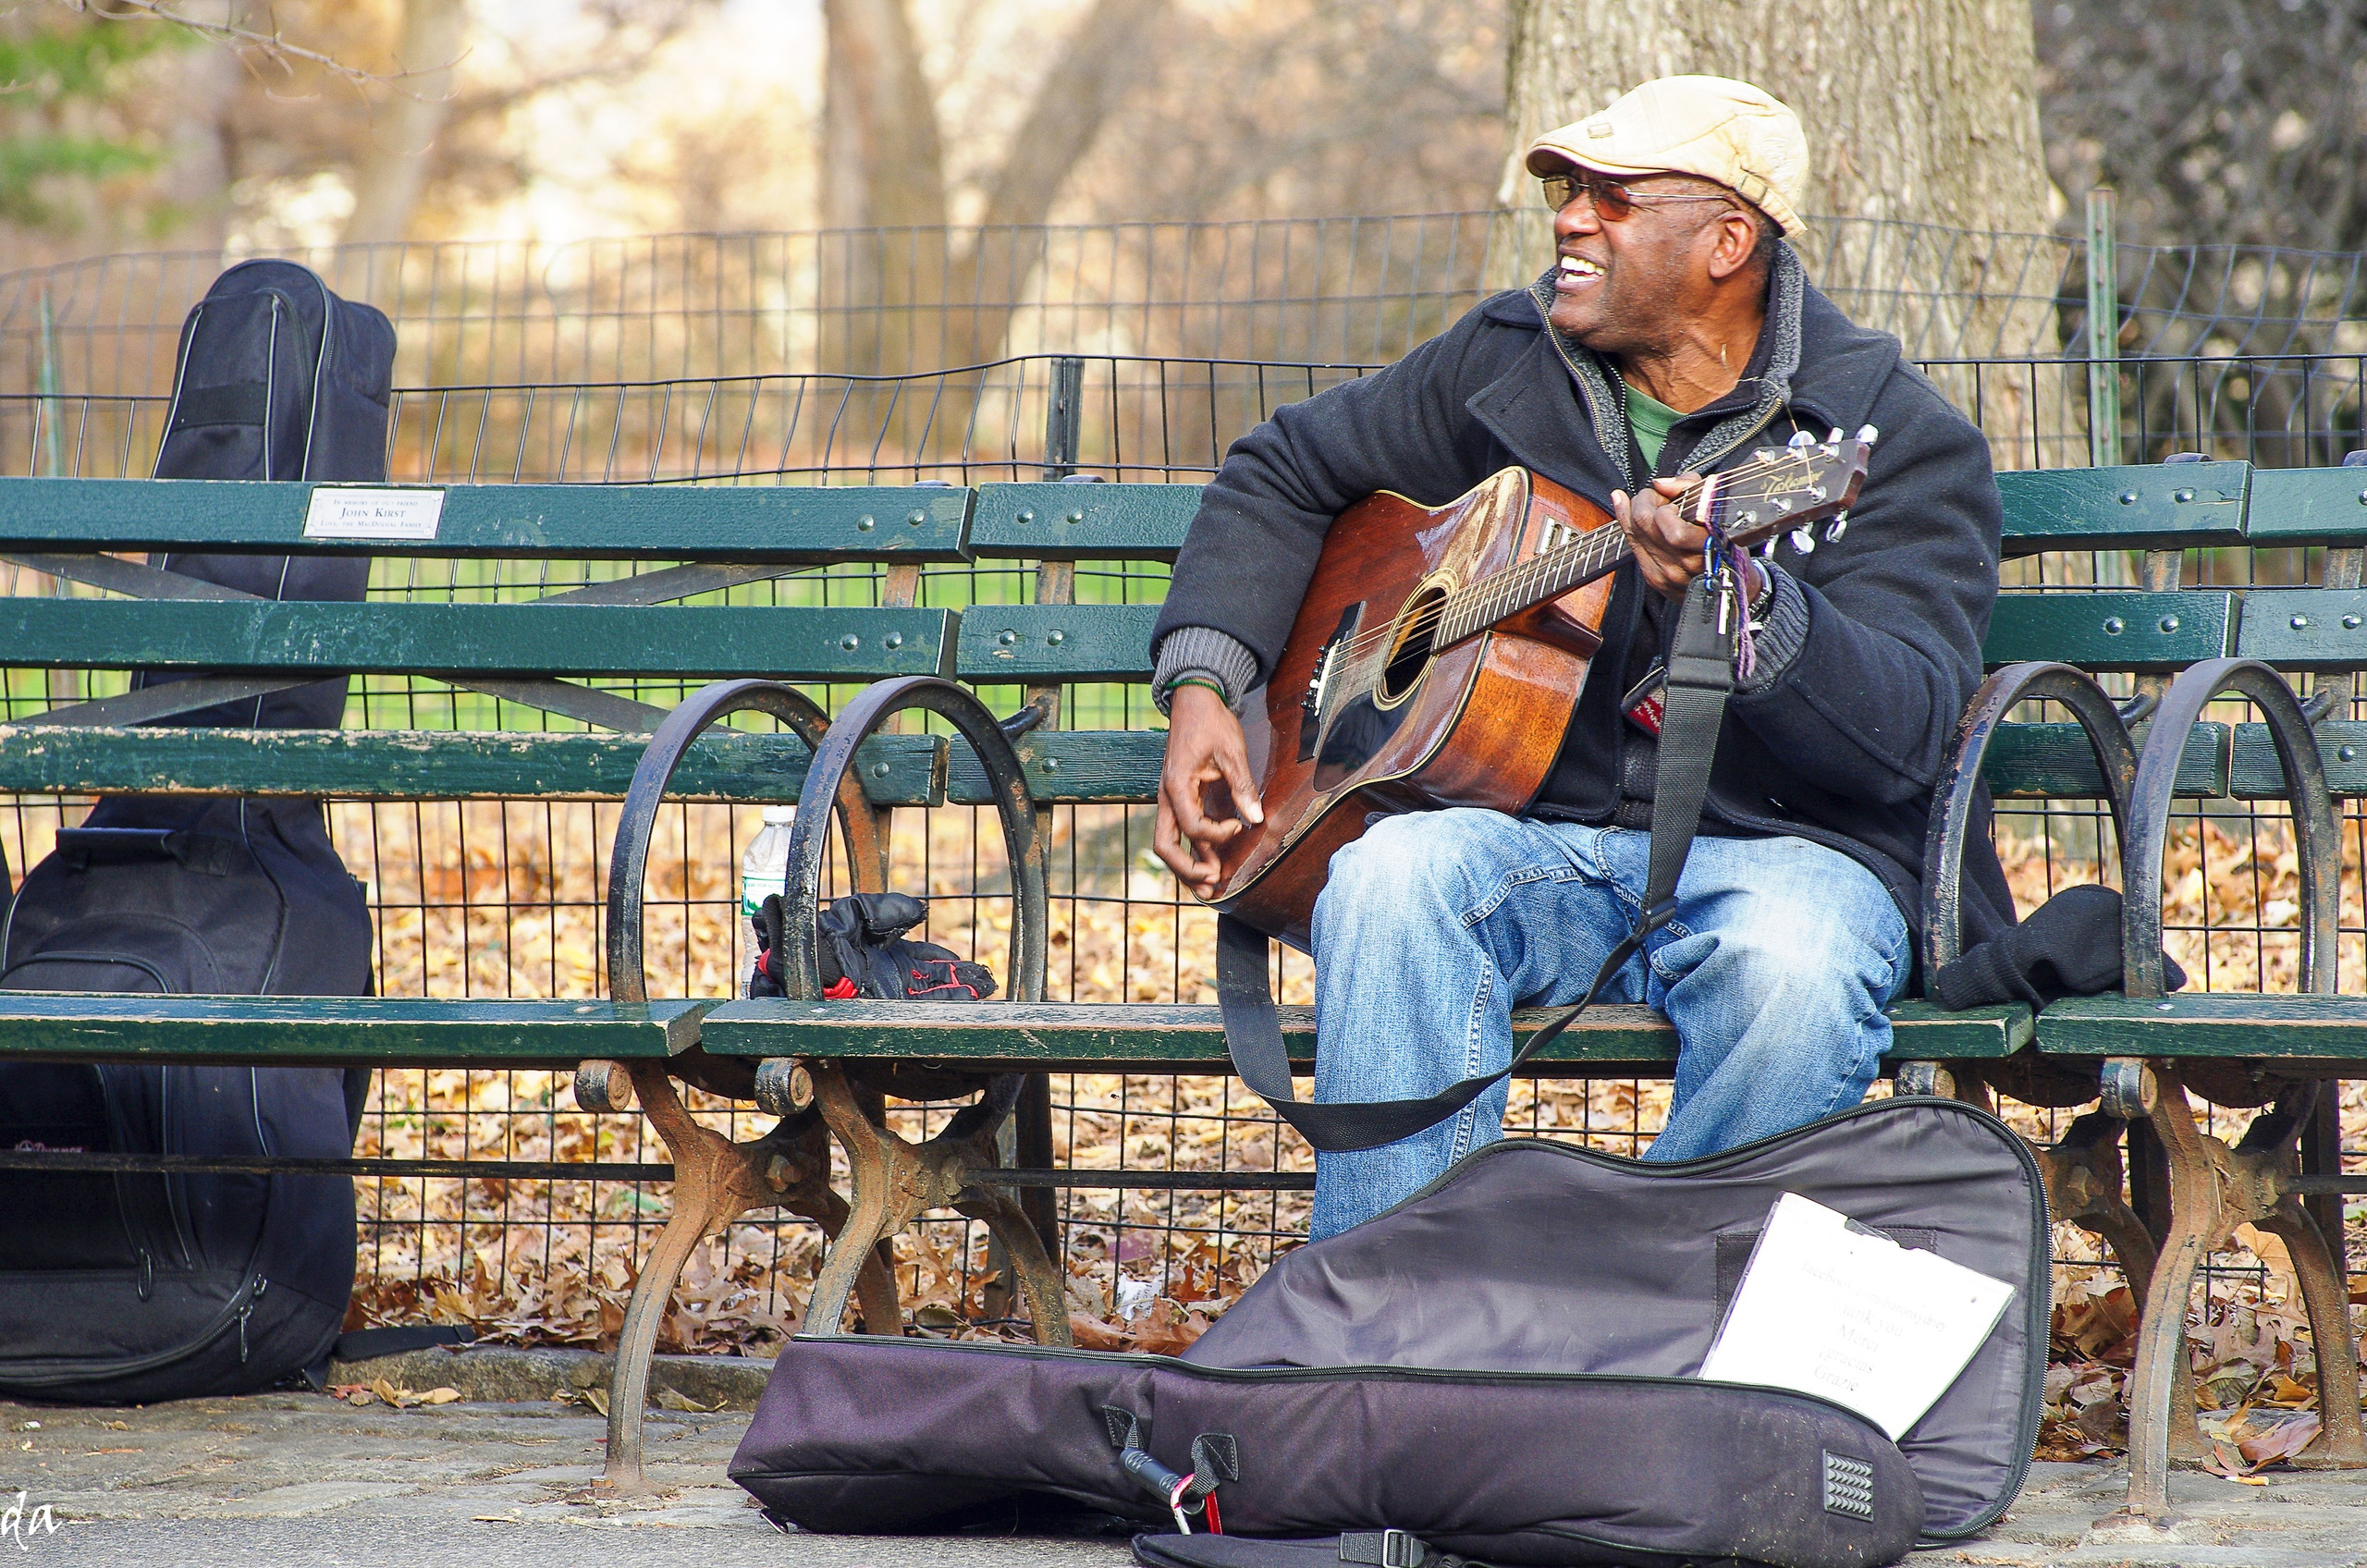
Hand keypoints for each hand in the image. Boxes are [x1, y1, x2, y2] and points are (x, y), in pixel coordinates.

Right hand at [1153, 684, 1263, 899]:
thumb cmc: (1210, 722)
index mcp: (1176, 785)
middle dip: (1186, 869)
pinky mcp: (1179, 799)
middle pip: (1165, 845)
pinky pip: (1181, 832)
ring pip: (1169, 844)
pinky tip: (1210, 865)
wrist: (1193, 701)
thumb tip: (1256, 818)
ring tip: (1210, 888)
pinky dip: (1193, 851)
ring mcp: (1171, 800)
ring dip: (1188, 867)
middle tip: (1212, 882)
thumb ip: (1241, 785)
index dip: (1216, 834)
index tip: (1239, 824)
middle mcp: (1167, 797)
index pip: (1191, 825)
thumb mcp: (1231, 751)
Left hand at [1615, 473, 1763, 605]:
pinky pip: (1632, 548)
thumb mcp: (1721, 511)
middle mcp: (1687, 563)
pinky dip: (1628, 527)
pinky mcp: (1655, 579)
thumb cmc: (1727, 545)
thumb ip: (1691, 489)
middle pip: (1645, 524)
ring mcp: (1668, 574)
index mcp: (1710, 545)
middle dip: (1644, 501)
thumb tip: (1661, 484)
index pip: (1674, 529)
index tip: (1667, 496)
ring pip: (1635, 535)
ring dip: (1634, 513)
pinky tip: (1629, 514)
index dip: (1664, 505)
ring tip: (1646, 506)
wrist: (1729, 586)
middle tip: (1654, 497)